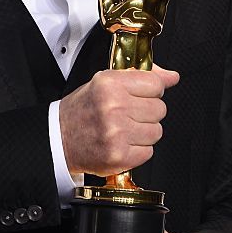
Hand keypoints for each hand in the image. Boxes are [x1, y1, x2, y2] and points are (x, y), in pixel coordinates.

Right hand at [59, 66, 178, 175]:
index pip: (155, 84)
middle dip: (147, 112)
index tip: (140, 95)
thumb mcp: (105, 82)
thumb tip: (172, 77)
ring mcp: (117, 133)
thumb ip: (140, 77)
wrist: (59, 139)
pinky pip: (149, 151)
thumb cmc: (83, 110)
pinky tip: (122, 143)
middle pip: (159, 109)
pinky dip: (138, 149)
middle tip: (128, 114)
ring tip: (124, 129)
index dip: (150, 91)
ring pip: (157, 131)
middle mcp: (114, 106)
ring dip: (144, 132)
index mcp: (110, 83)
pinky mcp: (120, 155)